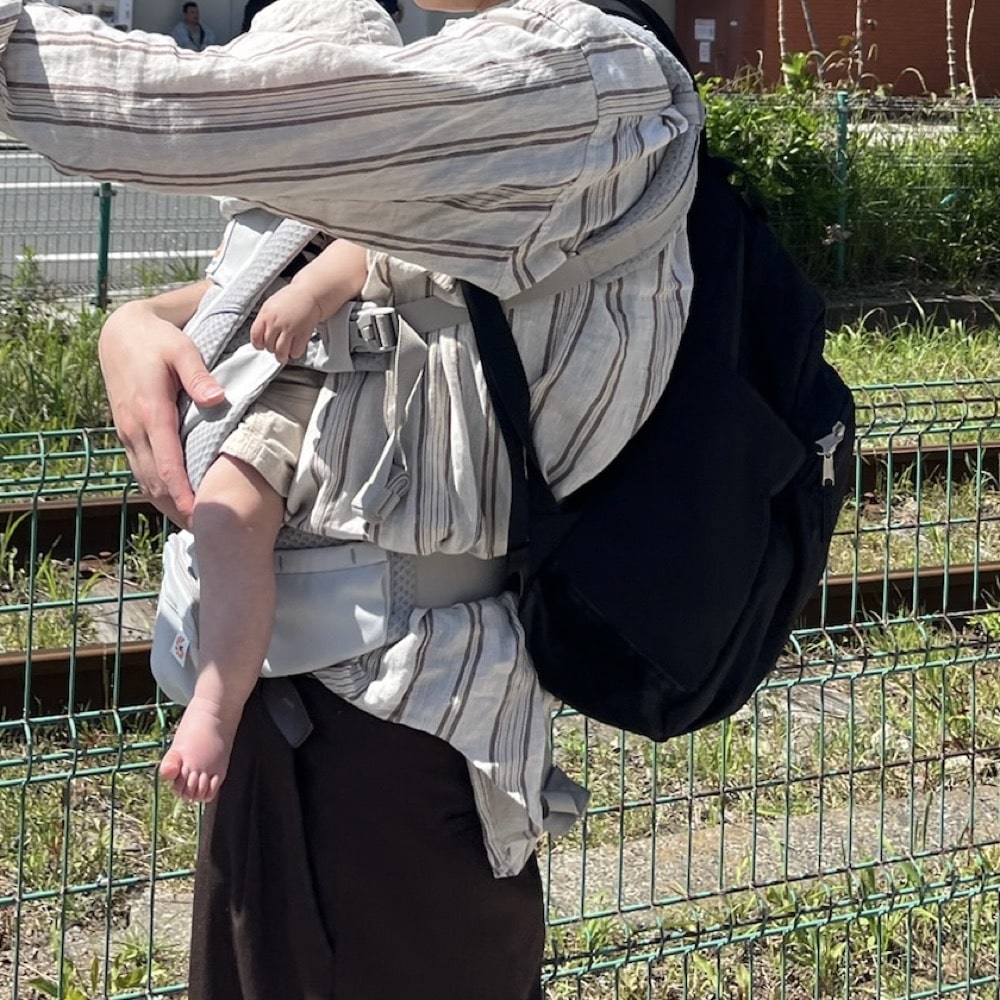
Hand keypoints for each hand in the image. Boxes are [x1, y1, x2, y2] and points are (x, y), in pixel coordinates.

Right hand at [99, 300, 223, 526]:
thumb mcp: (182, 350)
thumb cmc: (158, 341)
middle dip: (178, 509)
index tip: (199, 516)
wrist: (120, 333)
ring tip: (194, 525)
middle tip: (207, 532)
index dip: (182, 494)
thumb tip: (217, 399)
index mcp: (151, 413)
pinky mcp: (127, 434)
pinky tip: (175, 503)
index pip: (166, 464)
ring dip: (167, 505)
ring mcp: (127, 434)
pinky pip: (140, 471)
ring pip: (144, 481)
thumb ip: (199, 376)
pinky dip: (157, 491)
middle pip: (155, 482)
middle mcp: (135, 429)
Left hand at [250, 284, 321, 362]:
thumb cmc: (291, 299)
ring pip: (281, 352)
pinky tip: (294, 349)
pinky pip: (295, 351)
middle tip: (276, 347)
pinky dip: (294, 353)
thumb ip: (264, 320)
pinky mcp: (302, 334)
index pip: (255, 337)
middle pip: (268, 346)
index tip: (261, 346)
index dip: (258, 344)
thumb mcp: (270, 305)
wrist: (310, 294)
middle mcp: (276, 323)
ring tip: (284, 355)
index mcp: (266, 315)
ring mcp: (289, 329)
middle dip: (272, 349)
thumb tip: (260, 335)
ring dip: (282, 356)